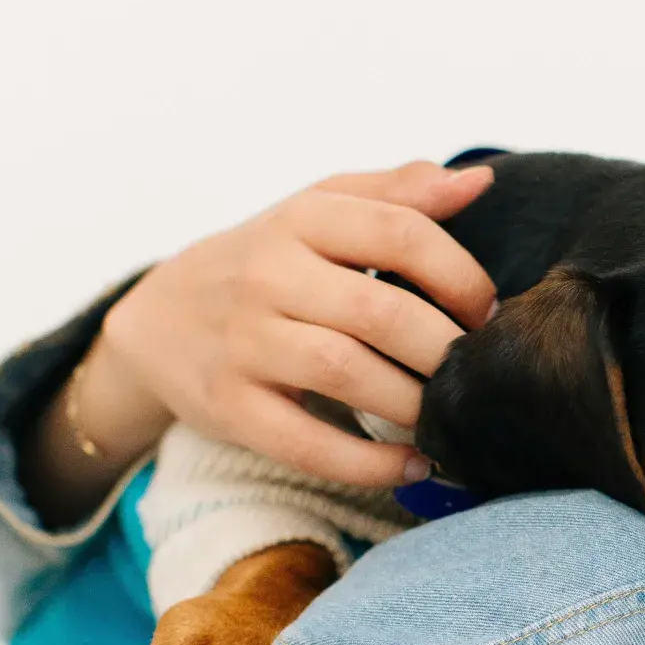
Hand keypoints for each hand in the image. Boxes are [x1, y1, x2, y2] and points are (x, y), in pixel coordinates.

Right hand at [96, 161, 496, 486]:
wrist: (157, 317)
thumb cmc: (266, 261)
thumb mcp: (319, 211)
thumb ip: (398, 195)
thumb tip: (480, 180)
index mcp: (302, 220)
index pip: (400, 233)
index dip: (461, 276)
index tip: (487, 313)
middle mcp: (267, 276)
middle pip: (379, 311)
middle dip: (444, 348)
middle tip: (474, 372)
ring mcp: (243, 343)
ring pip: (344, 373)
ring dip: (412, 403)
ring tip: (447, 416)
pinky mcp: (228, 406)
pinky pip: (306, 442)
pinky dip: (367, 462)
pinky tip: (409, 464)